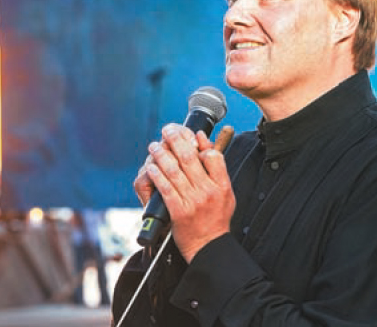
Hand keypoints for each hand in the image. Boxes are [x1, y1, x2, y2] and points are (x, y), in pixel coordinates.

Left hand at [144, 124, 234, 261]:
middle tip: (167, 130)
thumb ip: (217, 168)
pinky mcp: (178, 211)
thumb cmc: (216, 218)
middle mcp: (208, 192)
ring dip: (162, 155)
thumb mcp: (225, 193)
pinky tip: (152, 166)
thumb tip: (202, 141)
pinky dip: (157, 175)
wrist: (208, 246)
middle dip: (176, 140)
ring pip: (174, 171)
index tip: (190, 138)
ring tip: (155, 145)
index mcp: (222, 186)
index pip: (213, 157)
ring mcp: (193, 201)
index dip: (201, 145)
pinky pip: (165, 188)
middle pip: (190, 158)